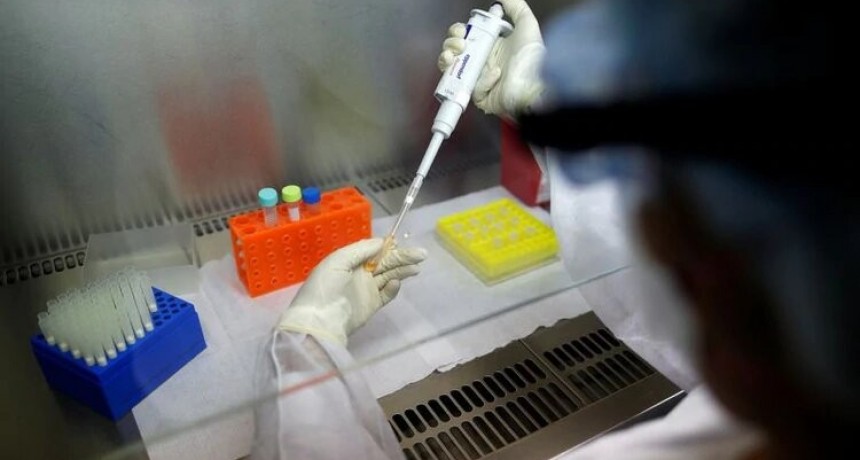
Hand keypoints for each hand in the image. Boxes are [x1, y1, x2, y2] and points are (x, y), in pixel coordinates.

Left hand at [277, 239, 426, 345]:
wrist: (321, 320)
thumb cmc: (326, 286)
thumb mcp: (338, 260)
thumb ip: (361, 249)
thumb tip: (382, 242)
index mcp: (350, 261)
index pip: (374, 251)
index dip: (387, 247)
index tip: (399, 243)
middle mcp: (360, 274)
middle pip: (385, 262)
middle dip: (403, 257)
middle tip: (422, 254)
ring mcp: (367, 290)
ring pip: (389, 276)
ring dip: (403, 270)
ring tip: (417, 267)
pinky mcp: (372, 305)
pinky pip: (386, 294)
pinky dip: (393, 288)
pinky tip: (395, 283)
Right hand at [438, 0, 545, 117]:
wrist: (537, 81)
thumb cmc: (533, 56)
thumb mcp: (526, 24)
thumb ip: (515, 7)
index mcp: (489, 46)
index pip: (464, 37)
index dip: (457, 32)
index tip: (461, 30)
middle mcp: (482, 63)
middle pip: (453, 53)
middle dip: (450, 44)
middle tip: (460, 43)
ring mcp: (479, 80)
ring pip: (452, 72)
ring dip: (448, 61)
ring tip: (456, 55)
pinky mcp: (481, 97)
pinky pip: (473, 89)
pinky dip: (483, 81)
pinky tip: (496, 74)